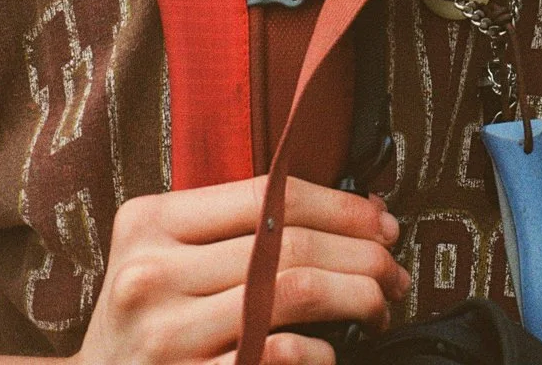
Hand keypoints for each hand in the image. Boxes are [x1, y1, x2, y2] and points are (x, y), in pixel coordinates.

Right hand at [76, 176, 409, 364]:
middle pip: (289, 241)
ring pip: (295, 290)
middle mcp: (151, 274)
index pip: (269, 193)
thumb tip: (356, 214)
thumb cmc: (145, 321)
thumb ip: (235, 229)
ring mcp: (166, 336)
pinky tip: (330, 353)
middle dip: (362, 252)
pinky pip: (279, 354)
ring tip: (380, 304)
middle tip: (395, 268)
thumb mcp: (165, 257)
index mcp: (150, 222)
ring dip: (358, 295)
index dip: (340, 204)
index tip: (382, 222)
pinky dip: (320, 352)